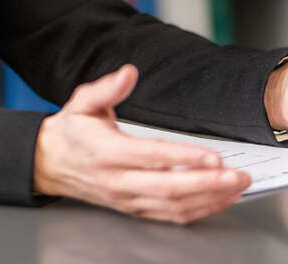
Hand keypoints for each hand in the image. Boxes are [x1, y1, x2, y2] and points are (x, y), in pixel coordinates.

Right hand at [33, 64, 250, 224]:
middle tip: (237, 176)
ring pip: (173, 207)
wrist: (50, 163)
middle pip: (169, 189)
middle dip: (208, 184)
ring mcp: (128, 199)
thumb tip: (129, 72)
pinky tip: (217, 200)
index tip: (212, 156)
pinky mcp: (134, 209)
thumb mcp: (83, 101)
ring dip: (209, 200)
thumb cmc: (72, 130)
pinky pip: (170, 216)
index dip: (184, 158)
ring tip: (236, 187)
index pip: (152, 157)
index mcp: (107, 153)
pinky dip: (198, 211)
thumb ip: (107, 88)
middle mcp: (119, 181)